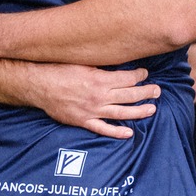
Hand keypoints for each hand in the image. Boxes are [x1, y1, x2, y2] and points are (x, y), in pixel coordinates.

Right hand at [28, 64, 161, 135]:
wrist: (38, 85)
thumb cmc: (58, 70)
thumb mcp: (82, 63)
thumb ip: (100, 67)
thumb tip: (117, 65)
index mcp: (100, 80)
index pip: (127, 78)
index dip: (139, 75)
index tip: (145, 73)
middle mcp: (99, 96)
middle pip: (129, 95)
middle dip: (146, 92)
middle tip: (157, 91)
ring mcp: (92, 111)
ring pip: (121, 113)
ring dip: (139, 111)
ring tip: (152, 109)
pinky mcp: (83, 121)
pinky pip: (103, 129)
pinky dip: (117, 132)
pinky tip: (129, 133)